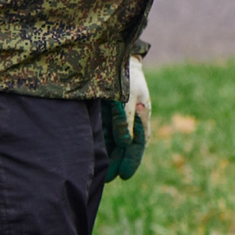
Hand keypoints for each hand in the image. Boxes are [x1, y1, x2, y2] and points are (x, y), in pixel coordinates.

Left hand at [105, 58, 149, 180]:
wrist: (113, 56)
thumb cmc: (124, 76)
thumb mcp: (125, 98)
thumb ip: (124, 120)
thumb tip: (125, 142)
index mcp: (141, 114)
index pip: (139, 143)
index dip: (133, 160)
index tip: (125, 175)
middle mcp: (130, 118)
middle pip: (126, 146)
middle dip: (119, 162)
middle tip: (110, 179)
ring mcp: (117, 114)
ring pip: (114, 141)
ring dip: (110, 157)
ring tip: (102, 173)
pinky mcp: (105, 111)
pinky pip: (104, 132)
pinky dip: (101, 145)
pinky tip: (94, 155)